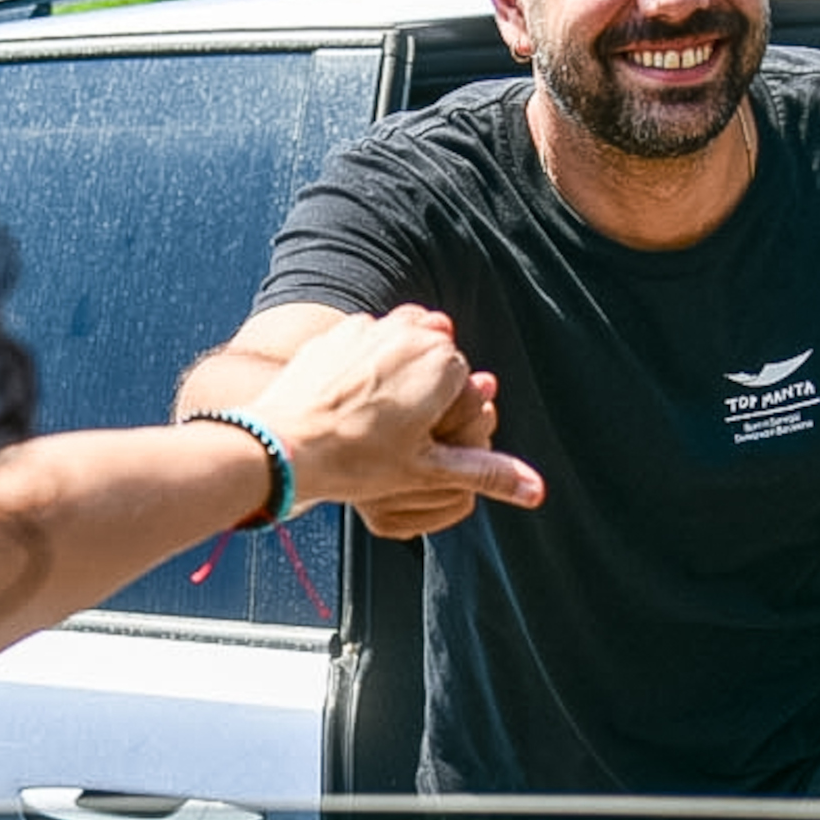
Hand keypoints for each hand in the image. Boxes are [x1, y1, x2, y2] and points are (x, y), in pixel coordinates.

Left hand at [249, 307, 544, 534]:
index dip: (447, 415)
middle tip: (394, 432)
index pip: (466, 382)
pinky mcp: (336, 333)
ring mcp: (370, 327)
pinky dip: (362, 370)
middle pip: (435, 360)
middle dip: (424, 391)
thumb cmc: (357, 461)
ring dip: (396, 376)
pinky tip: (345, 404)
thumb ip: (485, 473)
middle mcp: (410, 332)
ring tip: (372, 417)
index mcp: (441, 360)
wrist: (281, 445)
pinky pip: (364, 347)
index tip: (420, 440)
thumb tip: (538, 491)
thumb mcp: (427, 471)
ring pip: (401, 349)